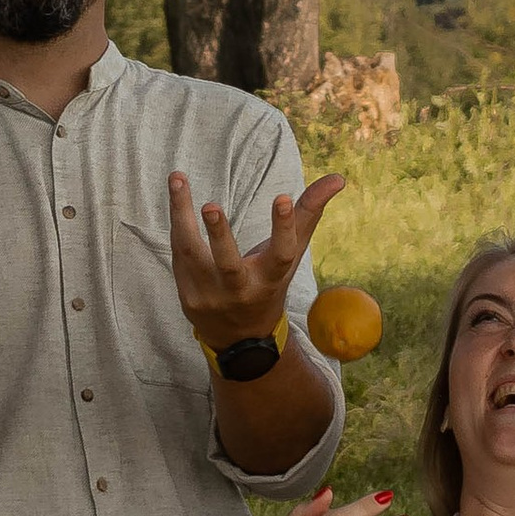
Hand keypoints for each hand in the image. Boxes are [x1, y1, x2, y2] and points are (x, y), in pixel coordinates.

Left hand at [167, 168, 344, 364]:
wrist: (238, 337)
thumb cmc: (268, 282)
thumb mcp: (290, 254)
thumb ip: (308, 214)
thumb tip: (338, 178)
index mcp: (271, 279)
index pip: (281, 254)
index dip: (284, 228)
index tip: (283, 198)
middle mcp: (240, 290)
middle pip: (228, 264)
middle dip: (219, 235)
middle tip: (210, 205)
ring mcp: (211, 296)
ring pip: (191, 254)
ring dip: (181, 216)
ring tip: (178, 179)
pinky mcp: (187, 295)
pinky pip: (179, 254)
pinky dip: (177, 224)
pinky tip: (176, 195)